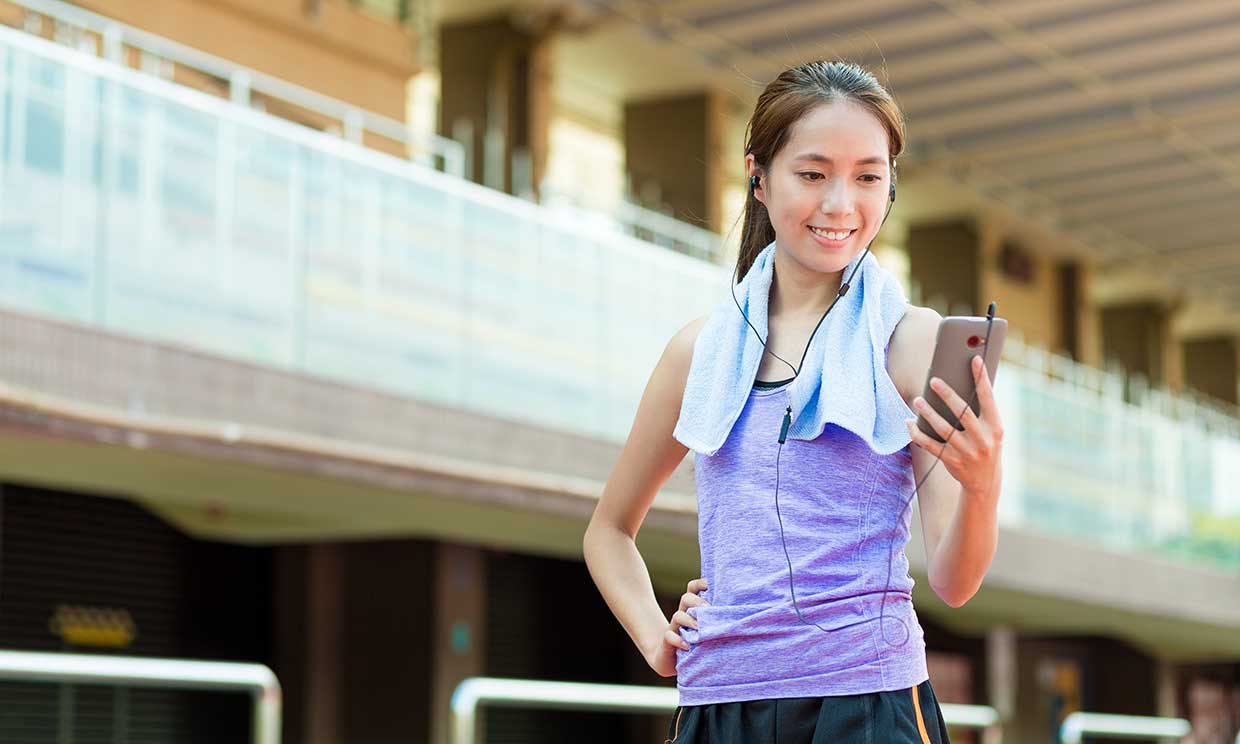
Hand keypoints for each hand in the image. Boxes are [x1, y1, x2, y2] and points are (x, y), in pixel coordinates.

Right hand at [645, 577, 709, 677]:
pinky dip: (678, 640)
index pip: (692, 589)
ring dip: (689, 620)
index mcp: (692, 608)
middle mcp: (683, 615)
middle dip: (697, 601)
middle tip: (708, 608)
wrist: (668, 659)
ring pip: (677, 616)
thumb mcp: (706, 630)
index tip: (710, 584)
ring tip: (699, 628)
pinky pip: (669, 637)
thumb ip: (718, 621)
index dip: (700, 584)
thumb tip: (744, 616)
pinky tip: (687, 646)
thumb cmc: (695, 643)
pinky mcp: (667, 642)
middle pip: (686, 599)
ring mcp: (674, 628)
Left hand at [906, 355, 1003, 497]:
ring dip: (928, 412)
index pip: (989, 399)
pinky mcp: (951, 461)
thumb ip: (981, 411)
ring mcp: (967, 452)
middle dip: (947, 395)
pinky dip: (918, 434)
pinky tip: (910, 423)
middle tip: (933, 381)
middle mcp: (983, 439)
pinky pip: (930, 445)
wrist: (985, 482)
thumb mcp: (992, 431)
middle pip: (963, 412)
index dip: (982, 379)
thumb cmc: (986, 446)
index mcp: (995, 427)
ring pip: (943, 428)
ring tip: (917, 400)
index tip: (975, 359)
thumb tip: (964, 381)